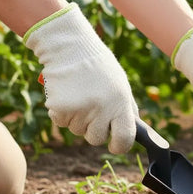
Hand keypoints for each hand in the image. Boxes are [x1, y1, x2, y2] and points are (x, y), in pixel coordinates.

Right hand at [24, 3, 137, 153]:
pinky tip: (67, 94)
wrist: (71, 48)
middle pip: (96, 139)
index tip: (115, 145)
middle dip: (94, 129)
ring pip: (77, 131)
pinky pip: (61, 123)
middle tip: (92, 108)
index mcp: (121, 103)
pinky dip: (62, 113)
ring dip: (77, 118)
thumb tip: (133, 132)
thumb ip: (127, 109)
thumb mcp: (121, 85)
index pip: (124, 138)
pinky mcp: (59, 109)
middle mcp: (102, 109)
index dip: (120, 145)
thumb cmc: (99, 67)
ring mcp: (80, 110)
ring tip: (80, 94)